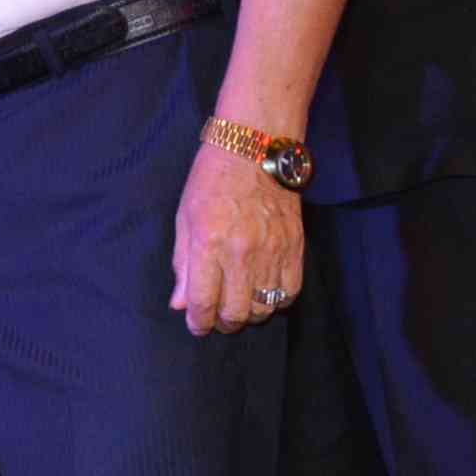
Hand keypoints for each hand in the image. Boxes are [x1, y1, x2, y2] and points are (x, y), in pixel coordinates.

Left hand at [171, 140, 303, 335]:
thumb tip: (180, 304)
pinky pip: (290, 292)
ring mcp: (272, 252)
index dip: (198, 322)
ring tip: (239, 306)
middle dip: (222, 323)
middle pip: (236, 313)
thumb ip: (183, 264)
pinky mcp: (295, 248)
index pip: (203, 302)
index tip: (196, 324)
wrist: (255, 151)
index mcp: (209, 244)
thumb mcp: (184, 219)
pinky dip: (276, 301)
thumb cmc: (211, 180)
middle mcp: (242, 253)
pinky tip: (263, 293)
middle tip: (216, 318)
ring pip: (264, 308)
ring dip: (249, 314)